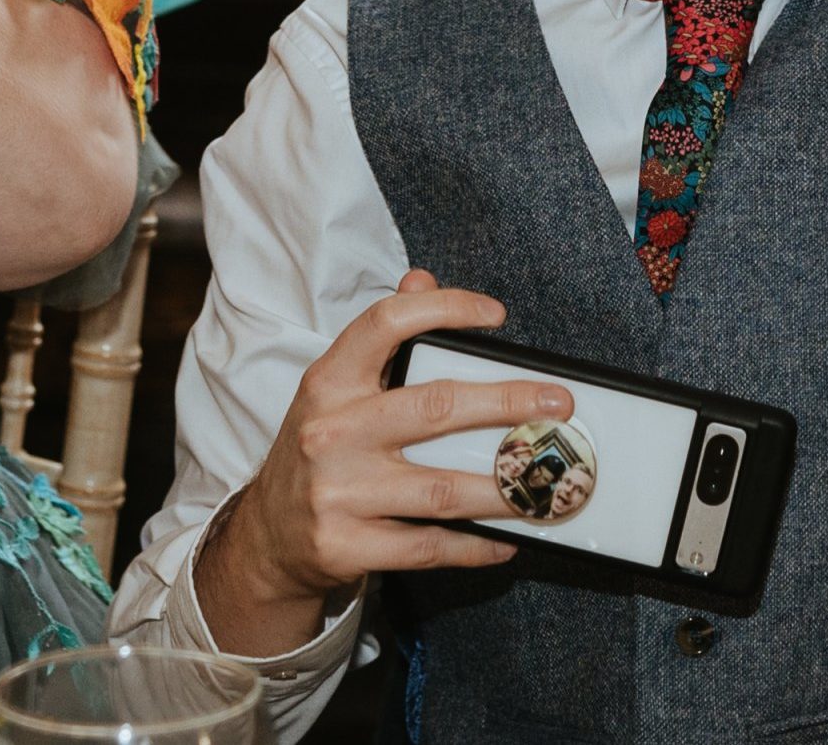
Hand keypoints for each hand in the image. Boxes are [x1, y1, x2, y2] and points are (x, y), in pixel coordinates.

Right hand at [190, 274, 566, 655]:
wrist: (268, 537)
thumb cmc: (320, 451)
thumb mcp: (335, 390)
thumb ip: (381, 338)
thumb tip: (422, 281)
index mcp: (329, 381)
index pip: (386, 325)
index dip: (444, 310)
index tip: (495, 315)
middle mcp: (331, 432)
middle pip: (435, 407)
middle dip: (507, 403)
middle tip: (558, 405)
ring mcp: (338, 493)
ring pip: (442, 489)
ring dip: (505, 486)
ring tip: (549, 482)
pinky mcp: (347, 547)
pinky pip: (428, 546)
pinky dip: (476, 544)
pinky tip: (508, 538)